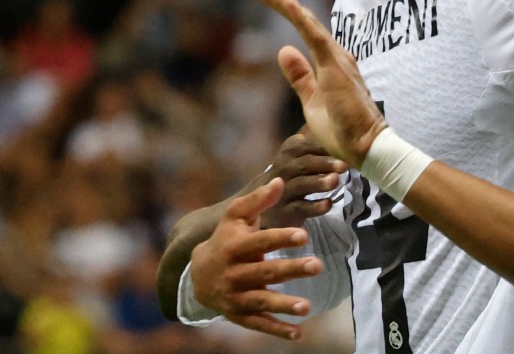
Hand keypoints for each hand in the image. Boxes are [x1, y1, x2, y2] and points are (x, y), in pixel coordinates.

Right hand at [190, 178, 322, 339]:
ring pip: (261, 302)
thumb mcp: (235, 217)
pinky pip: (258, 324)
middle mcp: (233, 274)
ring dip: (284, 305)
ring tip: (307, 306)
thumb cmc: (225, 239)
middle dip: (290, 270)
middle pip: (264, 273)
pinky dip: (276, 330)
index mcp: (234, 247)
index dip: (281, 238)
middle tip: (317, 265)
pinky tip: (298, 333)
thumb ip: (258, 199)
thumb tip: (281, 179)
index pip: (260, 241)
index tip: (304, 235)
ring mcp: (235, 296)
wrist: (196, 274)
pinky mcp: (239, 315)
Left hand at [248, 0, 386, 167]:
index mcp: (328, 62)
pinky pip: (316, 37)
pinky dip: (301, 18)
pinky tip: (288, 2)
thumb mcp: (312, 102)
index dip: (282, 8)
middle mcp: (335, 54)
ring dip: (282, 1)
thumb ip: (300, 76)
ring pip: (305, 21)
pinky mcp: (336, 66)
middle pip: (301, 18)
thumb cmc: (342, 130)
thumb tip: (283, 50)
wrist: (365, 148)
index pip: (301, 29)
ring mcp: (337, 58)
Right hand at [258, 129, 348, 229]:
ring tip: (335, 180)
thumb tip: (350, 140)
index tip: (346, 149)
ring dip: (319, 182)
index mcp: (290, 150)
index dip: (326, 148)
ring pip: (302, 184)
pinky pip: (301, 207)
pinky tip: (329, 204)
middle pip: (305, 164)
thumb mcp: (303, 156)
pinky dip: (315, 206)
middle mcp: (284, 168)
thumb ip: (321, 148)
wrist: (268, 203)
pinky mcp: (285, 210)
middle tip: (344, 165)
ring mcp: (283, 190)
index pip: (308, 146)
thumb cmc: (295, 174)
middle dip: (325, 164)